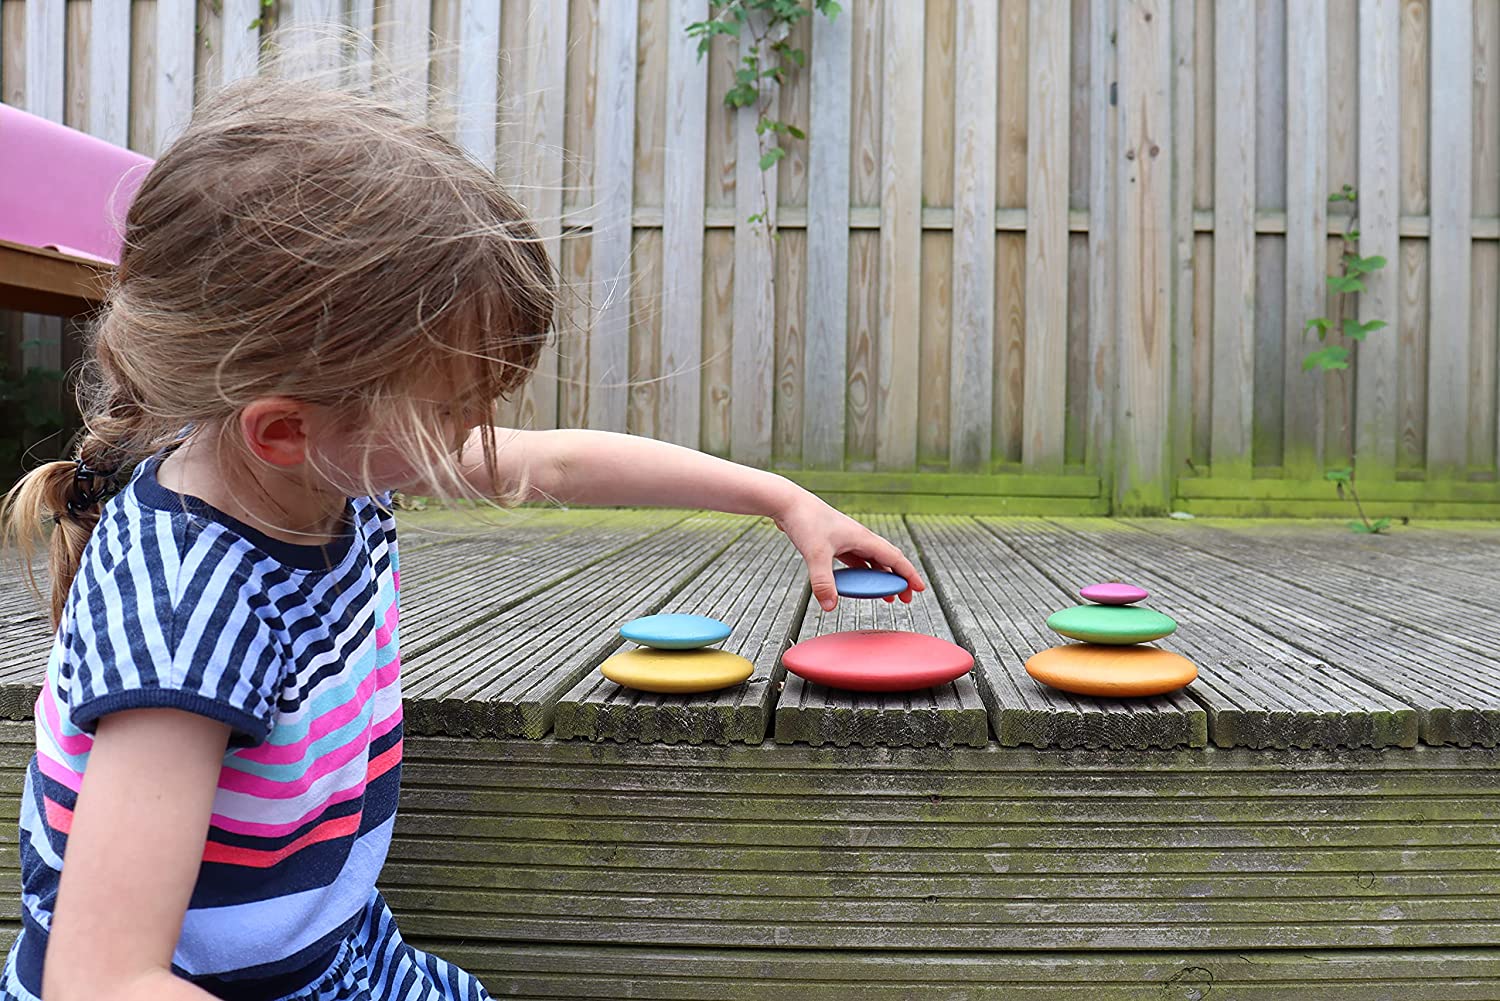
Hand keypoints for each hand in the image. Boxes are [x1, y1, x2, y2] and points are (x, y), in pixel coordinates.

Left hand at [771, 493, 925, 610]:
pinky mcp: (834, 542)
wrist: (788, 503)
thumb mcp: (815, 554)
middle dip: (899, 580)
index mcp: (862, 538)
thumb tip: (830, 607)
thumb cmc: (804, 520)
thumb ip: (823, 582)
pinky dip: (862, 573)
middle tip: (905, 598)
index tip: (920, 588)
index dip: (909, 574)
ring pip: (872, 562)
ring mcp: (846, 540)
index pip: (894, 558)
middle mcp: (858, 538)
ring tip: (886, 595)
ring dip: (881, 578)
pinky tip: (858, 584)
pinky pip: (855, 561)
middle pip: (887, 561)